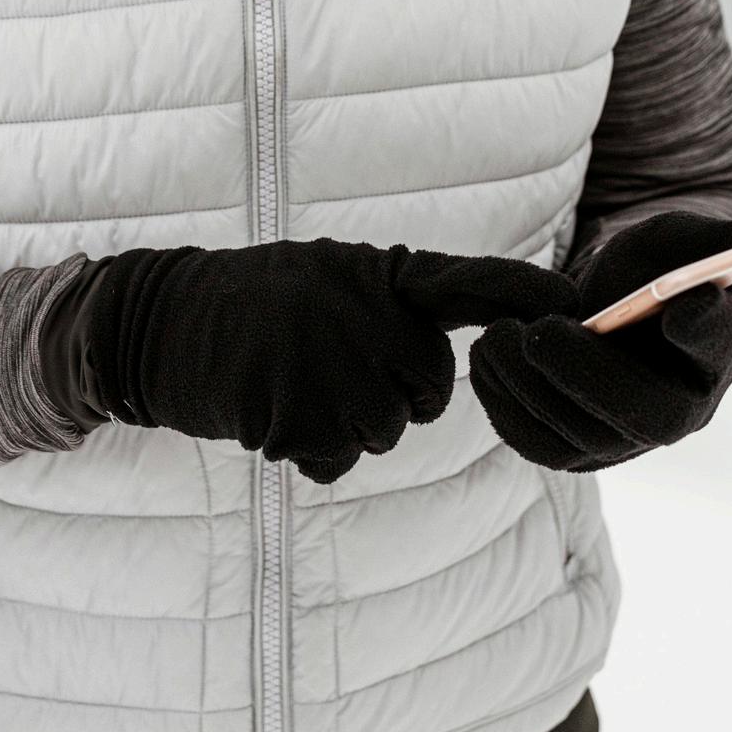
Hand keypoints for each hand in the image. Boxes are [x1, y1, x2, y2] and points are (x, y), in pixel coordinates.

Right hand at [79, 236, 518, 484]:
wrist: (159, 323)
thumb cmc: (249, 303)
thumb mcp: (323, 279)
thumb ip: (383, 307)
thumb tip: (431, 361)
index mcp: (373, 272)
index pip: (463, 283)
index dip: (520, 293)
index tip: (571, 302)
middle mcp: (363, 313)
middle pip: (425, 394)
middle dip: (386, 398)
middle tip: (320, 367)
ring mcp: (331, 364)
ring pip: (380, 434)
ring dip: (337, 426)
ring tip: (286, 382)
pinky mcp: (296, 413)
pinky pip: (331, 459)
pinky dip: (300, 448)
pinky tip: (264, 408)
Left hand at [467, 212, 731, 470]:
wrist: (607, 301)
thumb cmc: (646, 267)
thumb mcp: (671, 239)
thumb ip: (705, 236)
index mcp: (715, 349)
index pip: (718, 346)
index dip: (702, 330)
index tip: (678, 307)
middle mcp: (681, 410)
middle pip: (644, 417)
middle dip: (586, 375)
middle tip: (538, 331)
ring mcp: (628, 438)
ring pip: (583, 441)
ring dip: (530, 390)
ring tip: (497, 336)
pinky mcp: (578, 447)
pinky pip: (540, 445)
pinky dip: (504, 405)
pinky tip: (486, 358)